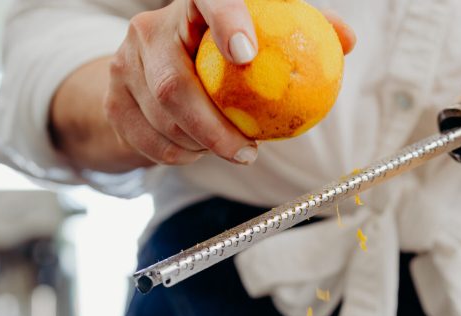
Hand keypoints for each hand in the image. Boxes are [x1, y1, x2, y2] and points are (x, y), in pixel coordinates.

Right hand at [104, 0, 354, 167]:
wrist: (146, 75)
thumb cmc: (216, 56)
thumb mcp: (256, 39)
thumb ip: (300, 35)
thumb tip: (347, 41)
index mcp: (190, 7)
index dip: (226, 20)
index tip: (248, 54)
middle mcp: (149, 28)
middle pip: (173, 84)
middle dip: (213, 129)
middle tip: (248, 153)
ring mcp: (122, 64)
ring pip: (161, 119)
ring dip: (200, 146)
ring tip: (228, 149)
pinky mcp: (113, 100)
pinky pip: (149, 142)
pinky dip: (179, 155)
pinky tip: (198, 153)